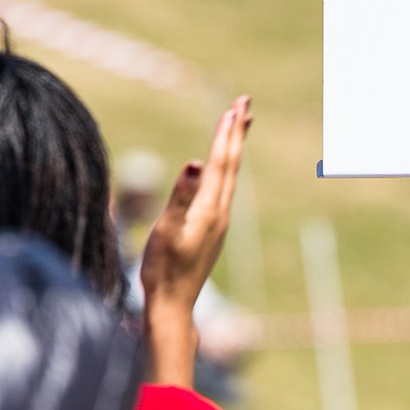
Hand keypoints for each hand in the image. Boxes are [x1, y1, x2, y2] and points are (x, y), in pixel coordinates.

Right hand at [140, 95, 253, 384]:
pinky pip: (223, 190)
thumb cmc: (164, 270)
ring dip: (233, 149)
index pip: (220, 163)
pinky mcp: (213, 230)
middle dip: (236, 133)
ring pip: (229, 177)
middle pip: (231, 165)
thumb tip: (196, 165)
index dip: (226, 134)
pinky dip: (226, 169)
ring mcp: (218, 223)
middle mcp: (220, 214)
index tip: (234, 107)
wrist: (173, 305)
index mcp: (209, 210)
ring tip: (239, 127)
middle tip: (244, 104)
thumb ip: (181, 197)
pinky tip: (223, 168)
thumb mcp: (167, 231)